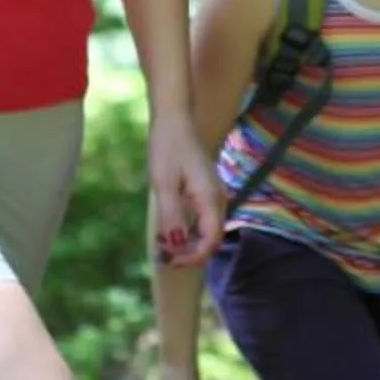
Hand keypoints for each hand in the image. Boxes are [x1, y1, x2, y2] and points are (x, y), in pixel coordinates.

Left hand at [148, 117, 220, 268]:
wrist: (175, 119)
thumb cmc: (168, 147)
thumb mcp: (164, 184)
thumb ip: (171, 216)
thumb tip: (176, 245)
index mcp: (210, 198)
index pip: (211, 240)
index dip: (193, 257)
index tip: (169, 260)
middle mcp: (217, 198)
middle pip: (211, 238)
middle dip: (189, 253)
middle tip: (162, 255)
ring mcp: (213, 194)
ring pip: (207, 230)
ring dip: (187, 243)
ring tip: (162, 245)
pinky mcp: (205, 190)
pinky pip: (202, 219)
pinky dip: (187, 230)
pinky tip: (168, 229)